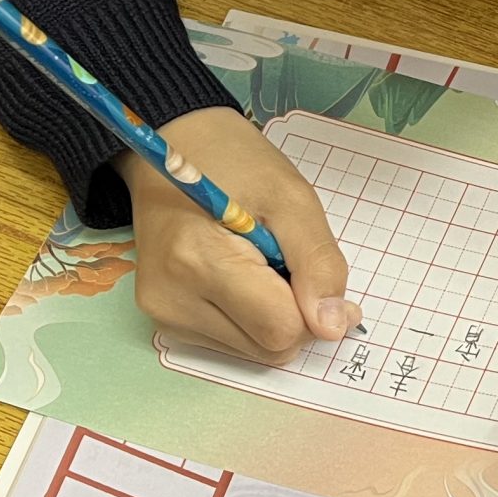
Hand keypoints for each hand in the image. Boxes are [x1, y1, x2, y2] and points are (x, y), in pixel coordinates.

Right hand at [124, 106, 356, 362]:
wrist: (176, 146)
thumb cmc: (235, 162)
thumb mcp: (293, 199)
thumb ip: (319, 264)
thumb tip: (333, 327)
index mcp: (198, 262)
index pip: (280, 328)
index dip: (314, 308)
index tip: (312, 270)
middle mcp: (172, 299)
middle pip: (269, 347)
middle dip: (294, 311)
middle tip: (283, 257)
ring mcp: (163, 313)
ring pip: (254, 350)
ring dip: (273, 314)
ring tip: (257, 261)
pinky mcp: (165, 319)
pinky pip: (233, 341)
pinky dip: (251, 316)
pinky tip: (239, 274)